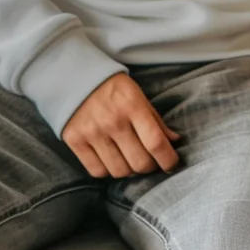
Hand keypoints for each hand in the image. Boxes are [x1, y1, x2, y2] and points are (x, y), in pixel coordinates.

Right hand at [62, 72, 181, 177]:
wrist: (74, 77)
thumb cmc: (112, 88)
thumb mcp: (137, 95)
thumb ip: (155, 119)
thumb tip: (174, 141)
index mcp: (132, 106)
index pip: (155, 142)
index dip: (168, 160)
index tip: (171, 163)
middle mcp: (113, 121)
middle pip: (139, 162)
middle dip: (149, 166)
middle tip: (148, 159)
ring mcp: (92, 133)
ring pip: (120, 171)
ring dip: (128, 170)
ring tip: (128, 158)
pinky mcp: (75, 141)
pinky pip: (98, 171)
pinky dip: (107, 170)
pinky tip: (110, 159)